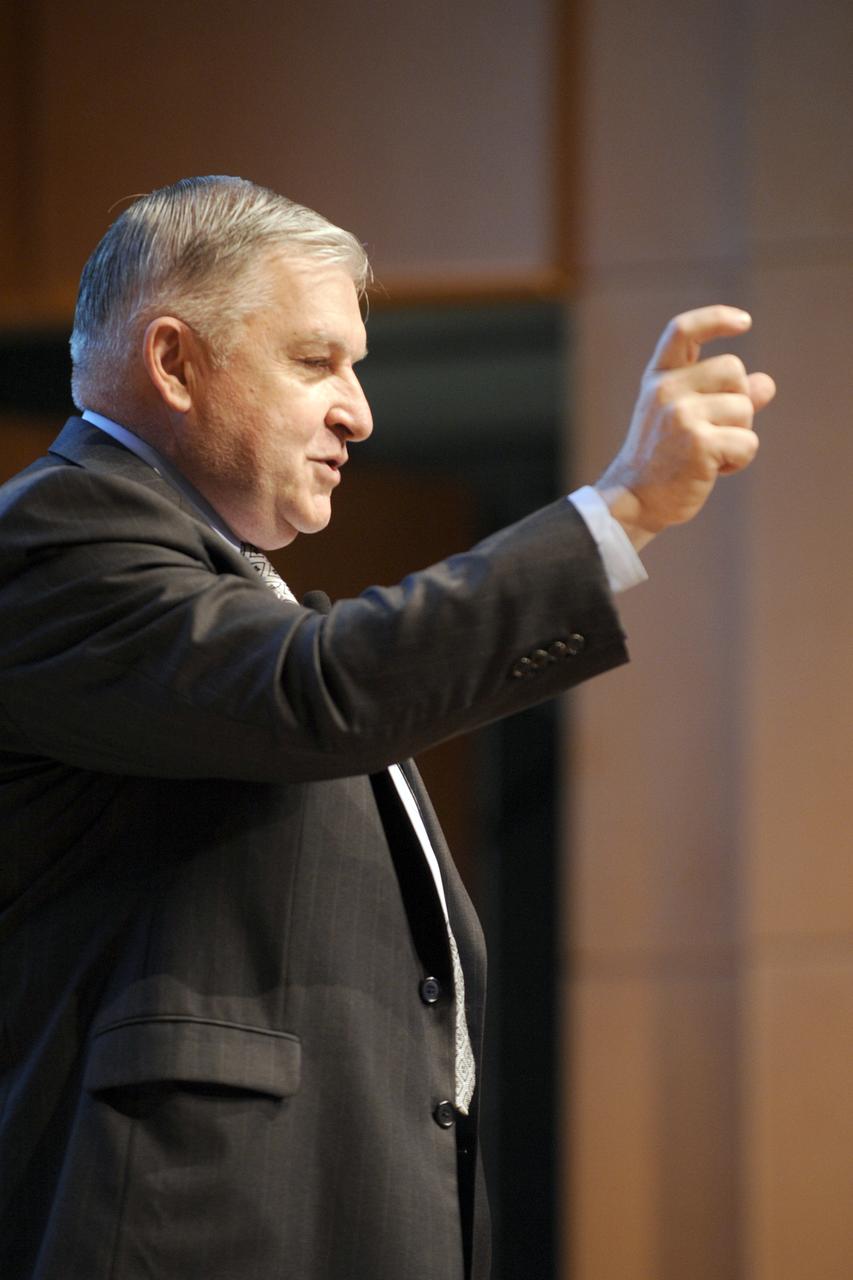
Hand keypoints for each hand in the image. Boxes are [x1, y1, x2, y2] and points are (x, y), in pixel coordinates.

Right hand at [596, 305, 775, 548]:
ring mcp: (680, 415)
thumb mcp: (687, 418)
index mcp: (659, 378)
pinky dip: (739, 460)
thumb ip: (725, 397)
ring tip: (709, 454)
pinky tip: (712, 470)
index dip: (716, 319)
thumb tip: (766, 383)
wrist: (634, 500)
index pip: (683, 331)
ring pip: (744, 408)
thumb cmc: (664, 459)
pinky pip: (747, 442)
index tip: (745, 322)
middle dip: (737, 400)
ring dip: (739, 435)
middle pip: (733, 370)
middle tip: (715, 430)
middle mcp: (666, 390)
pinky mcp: (698, 443)